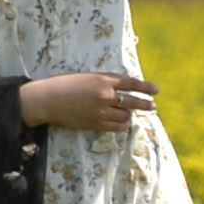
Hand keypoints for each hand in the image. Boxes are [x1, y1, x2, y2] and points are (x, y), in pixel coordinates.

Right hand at [19, 70, 157, 131]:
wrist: (47, 99)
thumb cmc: (64, 84)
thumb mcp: (87, 76)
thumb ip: (105, 81)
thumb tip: (121, 89)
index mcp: (104, 80)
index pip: (131, 84)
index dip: (146, 87)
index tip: (156, 91)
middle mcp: (105, 95)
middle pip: (132, 102)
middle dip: (145, 104)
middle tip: (153, 106)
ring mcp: (101, 111)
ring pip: (125, 116)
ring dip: (130, 116)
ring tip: (130, 115)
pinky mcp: (94, 123)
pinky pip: (116, 127)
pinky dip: (122, 126)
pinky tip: (124, 124)